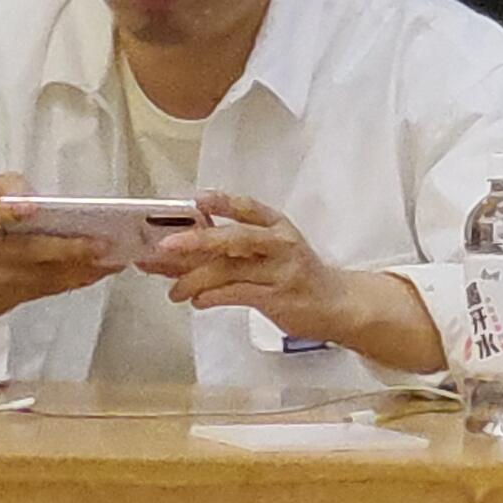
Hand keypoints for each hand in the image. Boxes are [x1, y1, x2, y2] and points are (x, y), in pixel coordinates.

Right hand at [0, 172, 132, 350]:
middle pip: (24, 251)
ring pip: (42, 275)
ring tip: (112, 256)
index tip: (31, 208)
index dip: (5, 212)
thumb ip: (5, 187)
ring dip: (80, 268)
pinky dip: (77, 280)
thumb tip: (34, 197)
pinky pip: (47, 289)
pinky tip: (101, 270)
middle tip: (100, 242)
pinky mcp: (10, 299)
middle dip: (64, 248)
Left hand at [144, 192, 439, 370]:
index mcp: (277, 226)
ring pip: (230, 270)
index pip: (248, 207)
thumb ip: (232, 247)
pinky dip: (212, 297)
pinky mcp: (278, 298)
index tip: (197, 199)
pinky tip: (198, 301)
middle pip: (235, 237)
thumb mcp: (271, 251)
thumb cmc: (295, 274)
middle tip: (166, 246)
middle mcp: (280, 243)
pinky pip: (237, 294)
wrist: (336, 303)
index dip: (222, 201)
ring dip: (194, 279)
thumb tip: (178, 250)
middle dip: (197, 240)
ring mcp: (280, 271)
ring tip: (174, 291)